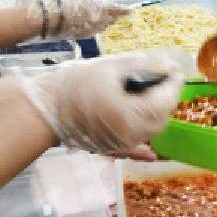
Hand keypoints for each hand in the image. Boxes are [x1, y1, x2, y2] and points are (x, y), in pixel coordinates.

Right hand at [17, 48, 186, 153]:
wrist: (41, 110)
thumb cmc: (72, 85)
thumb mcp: (110, 68)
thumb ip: (142, 66)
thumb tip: (167, 65)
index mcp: (132, 116)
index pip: (165, 100)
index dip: (173, 83)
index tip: (175, 69)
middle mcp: (130, 137)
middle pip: (160, 119)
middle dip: (166, 98)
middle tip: (165, 78)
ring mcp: (120, 146)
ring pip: (150, 133)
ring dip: (156, 115)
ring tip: (153, 95)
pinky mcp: (109, 150)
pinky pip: (133, 149)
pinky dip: (144, 146)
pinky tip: (150, 151)